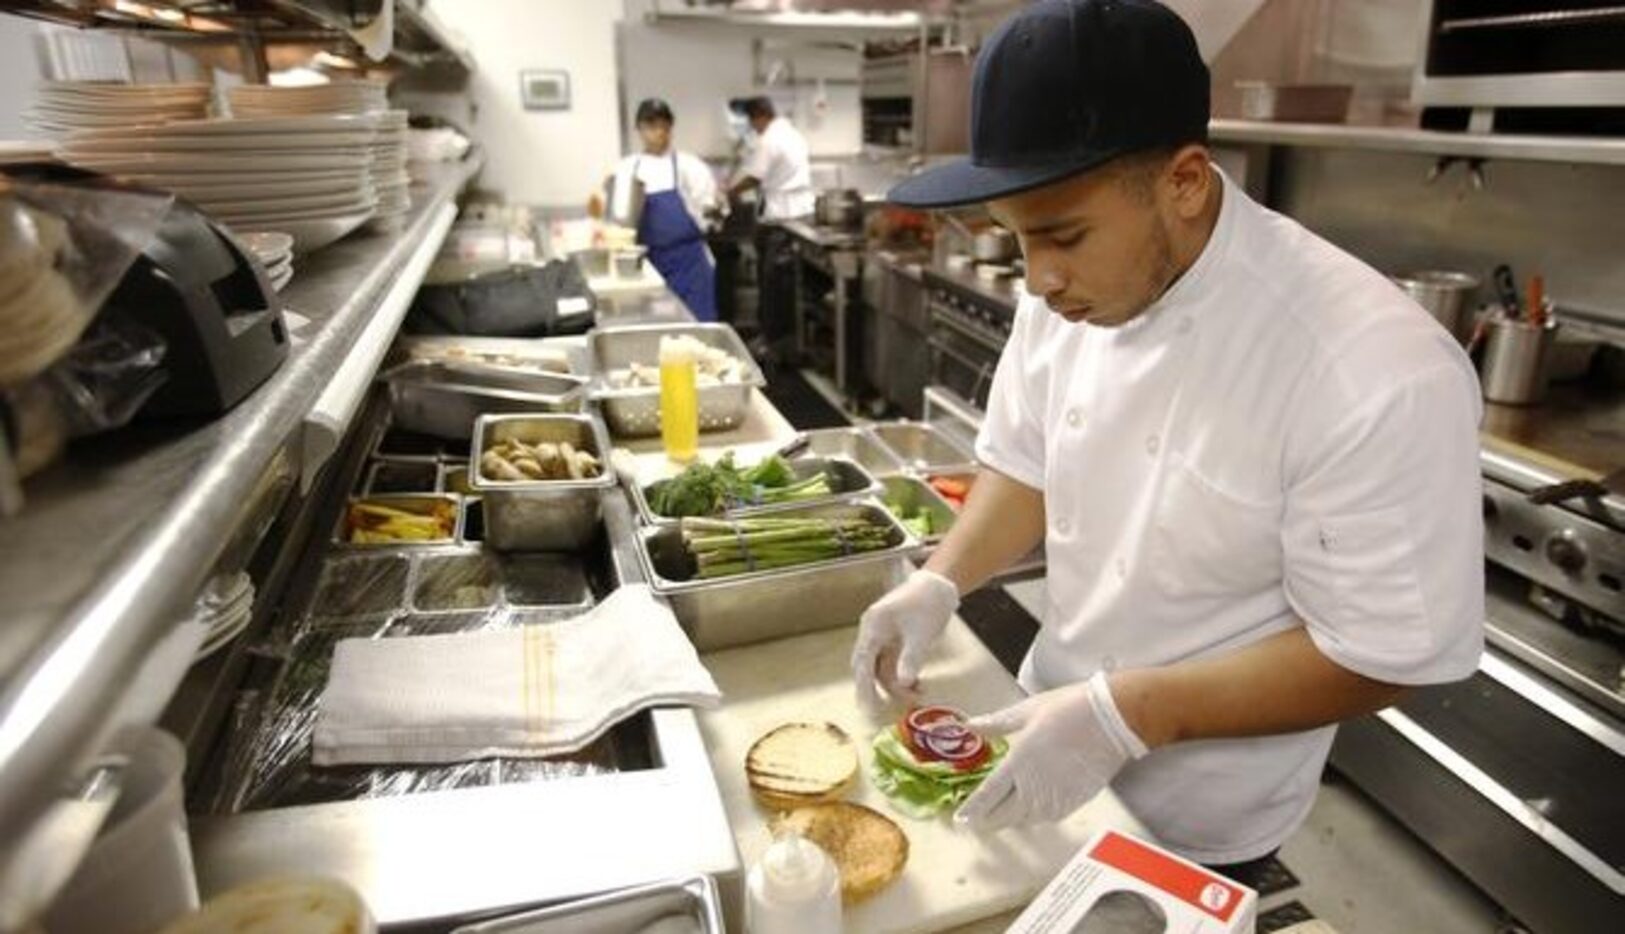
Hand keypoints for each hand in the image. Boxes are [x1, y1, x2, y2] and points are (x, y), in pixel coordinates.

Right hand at [851, 569, 958, 707]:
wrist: (939, 586)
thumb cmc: (928, 604)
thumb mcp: (922, 634)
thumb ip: (911, 659)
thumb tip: (904, 682)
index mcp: (874, 626)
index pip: (863, 661)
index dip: (863, 685)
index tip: (867, 706)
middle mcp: (872, 632)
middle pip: (866, 667)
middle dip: (874, 689)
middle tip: (880, 711)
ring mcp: (881, 637)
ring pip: (880, 668)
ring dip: (894, 684)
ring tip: (915, 696)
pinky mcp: (892, 641)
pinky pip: (891, 664)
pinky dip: (901, 676)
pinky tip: (917, 685)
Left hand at [954, 672, 1147, 829]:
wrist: (1111, 720)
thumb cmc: (1069, 710)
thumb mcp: (1026, 711)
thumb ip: (996, 723)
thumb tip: (971, 725)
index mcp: (1018, 763)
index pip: (988, 795)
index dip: (973, 810)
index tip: (962, 818)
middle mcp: (1035, 787)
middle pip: (1004, 815)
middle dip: (988, 820)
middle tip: (977, 821)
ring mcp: (1056, 797)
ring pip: (1025, 820)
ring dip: (1010, 820)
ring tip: (999, 817)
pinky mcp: (1075, 801)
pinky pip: (1047, 818)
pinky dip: (1033, 818)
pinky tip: (1029, 812)